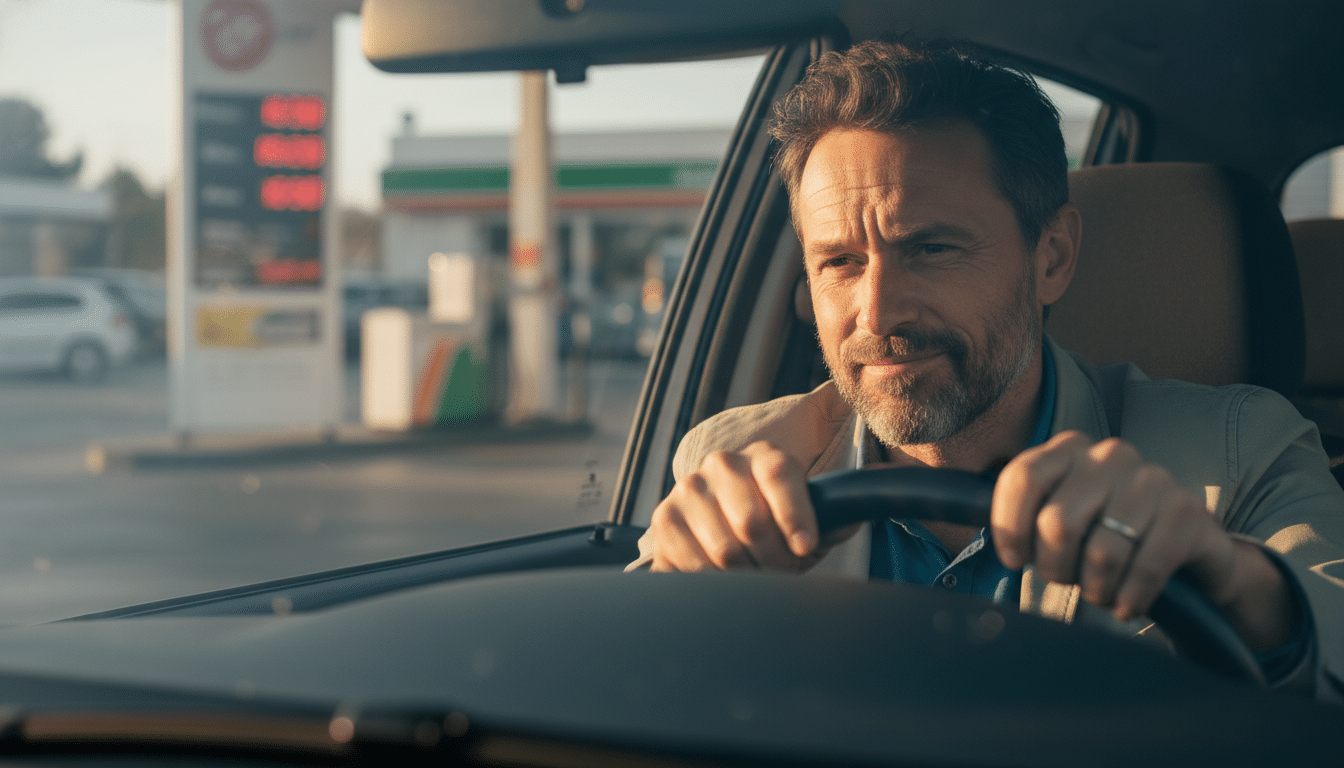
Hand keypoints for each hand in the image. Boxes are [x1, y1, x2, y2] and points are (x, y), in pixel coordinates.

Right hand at [648, 441, 855, 572]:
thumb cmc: (775, 529)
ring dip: (746, 575)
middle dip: (774, 559)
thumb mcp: (807, 523)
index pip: (778, 474)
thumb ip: (834, 516)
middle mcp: (722, 464)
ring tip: (755, 575)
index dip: (794, 513)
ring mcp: (688, 490)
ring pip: (724, 549)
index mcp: (763, 456)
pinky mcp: (664, 520)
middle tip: (782, 571)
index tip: (805, 546)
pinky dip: (714, 583)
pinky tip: (724, 578)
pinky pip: (693, 565)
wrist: (720, 534)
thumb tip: (859, 503)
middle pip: (752, 520)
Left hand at [992, 431, 1296, 649]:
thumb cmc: (1108, 535)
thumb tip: (962, 517)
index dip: (1009, 527)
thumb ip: (1023, 512)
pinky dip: (1130, 598)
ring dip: (1095, 589)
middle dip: (1055, 568)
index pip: (1021, 479)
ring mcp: (1152, 479)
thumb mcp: (1064, 514)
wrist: (1190, 549)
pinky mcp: (1187, 512)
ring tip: (1101, 591)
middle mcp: (1110, 454)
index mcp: (1069, 449)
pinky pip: (1144, 569)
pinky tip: (1129, 602)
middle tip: (1068, 579)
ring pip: (1101, 552)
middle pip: (1057, 523)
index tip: (1013, 560)